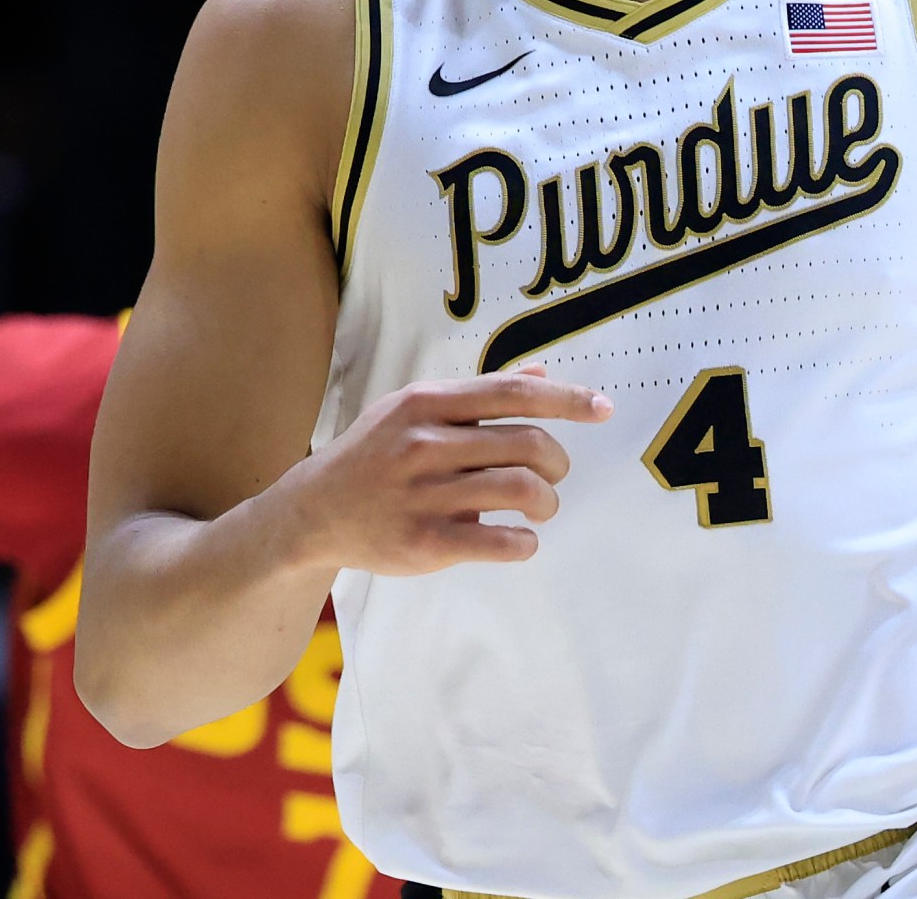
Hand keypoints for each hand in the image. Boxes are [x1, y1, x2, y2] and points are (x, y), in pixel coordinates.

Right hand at [284, 367, 610, 575]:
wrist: (314, 512)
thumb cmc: (375, 455)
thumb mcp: (414, 411)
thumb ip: (478, 397)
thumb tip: (542, 375)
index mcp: (426, 404)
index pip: (513, 393)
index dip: (567, 400)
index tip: (602, 408)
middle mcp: (426, 444)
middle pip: (529, 445)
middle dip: (557, 463)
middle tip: (554, 475)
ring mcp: (425, 495)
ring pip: (522, 492)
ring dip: (547, 503)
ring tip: (541, 508)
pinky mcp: (426, 542)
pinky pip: (503, 542)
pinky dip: (526, 542)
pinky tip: (521, 540)